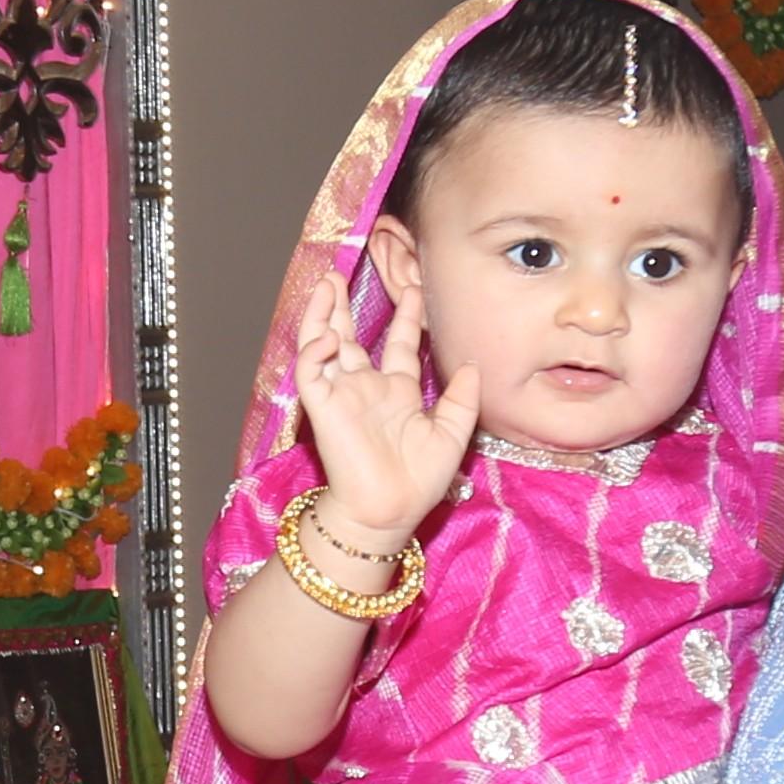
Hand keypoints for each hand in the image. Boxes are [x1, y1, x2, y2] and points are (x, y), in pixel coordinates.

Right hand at [290, 294, 478, 566]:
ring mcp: (342, 394)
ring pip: (324, 344)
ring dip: (323, 313)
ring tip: (326, 282)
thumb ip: (461, 399)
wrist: (389, 511)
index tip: (414, 286)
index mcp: (396, 393)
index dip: (406, 315)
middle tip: (347, 271)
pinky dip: (315, 349)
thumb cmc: (418, 481)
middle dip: (348, 305)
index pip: (398, 344)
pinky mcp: (322, 406)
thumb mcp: (451, 434)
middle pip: (352, 336)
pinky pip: (310, 370)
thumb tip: (473, 365)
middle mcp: (366, 388)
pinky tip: (329, 335)